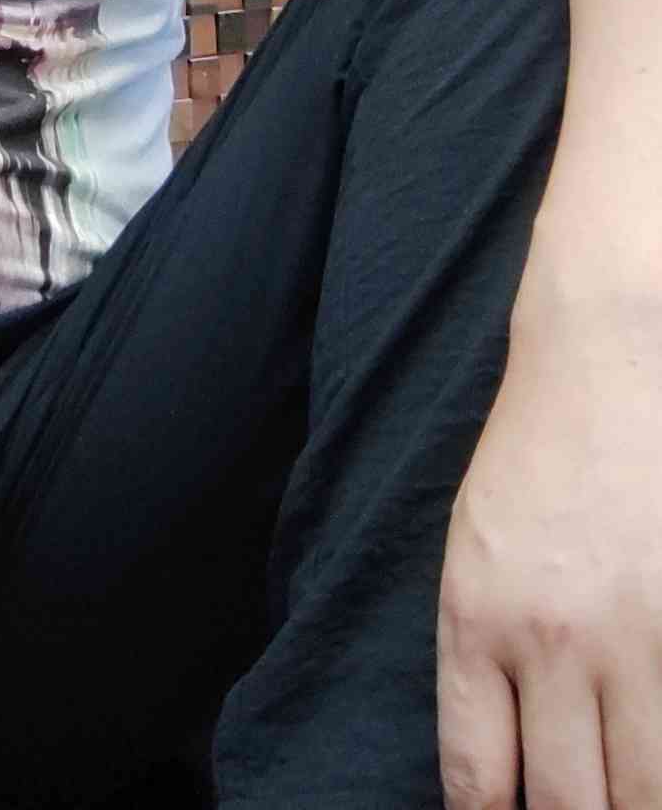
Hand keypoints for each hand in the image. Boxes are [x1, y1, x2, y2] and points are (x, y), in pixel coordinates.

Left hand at [437, 300, 661, 807]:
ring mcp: (638, 634)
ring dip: (633, 799)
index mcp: (480, 622)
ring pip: (641, 791)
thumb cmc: (536, 457)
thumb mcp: (474, 556)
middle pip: (567, 806)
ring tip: (626, 786)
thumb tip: (502, 785)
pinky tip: (656, 751)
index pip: (480, 782)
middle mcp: (556, 640)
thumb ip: (485, 667)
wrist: (609, 353)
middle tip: (583, 804)